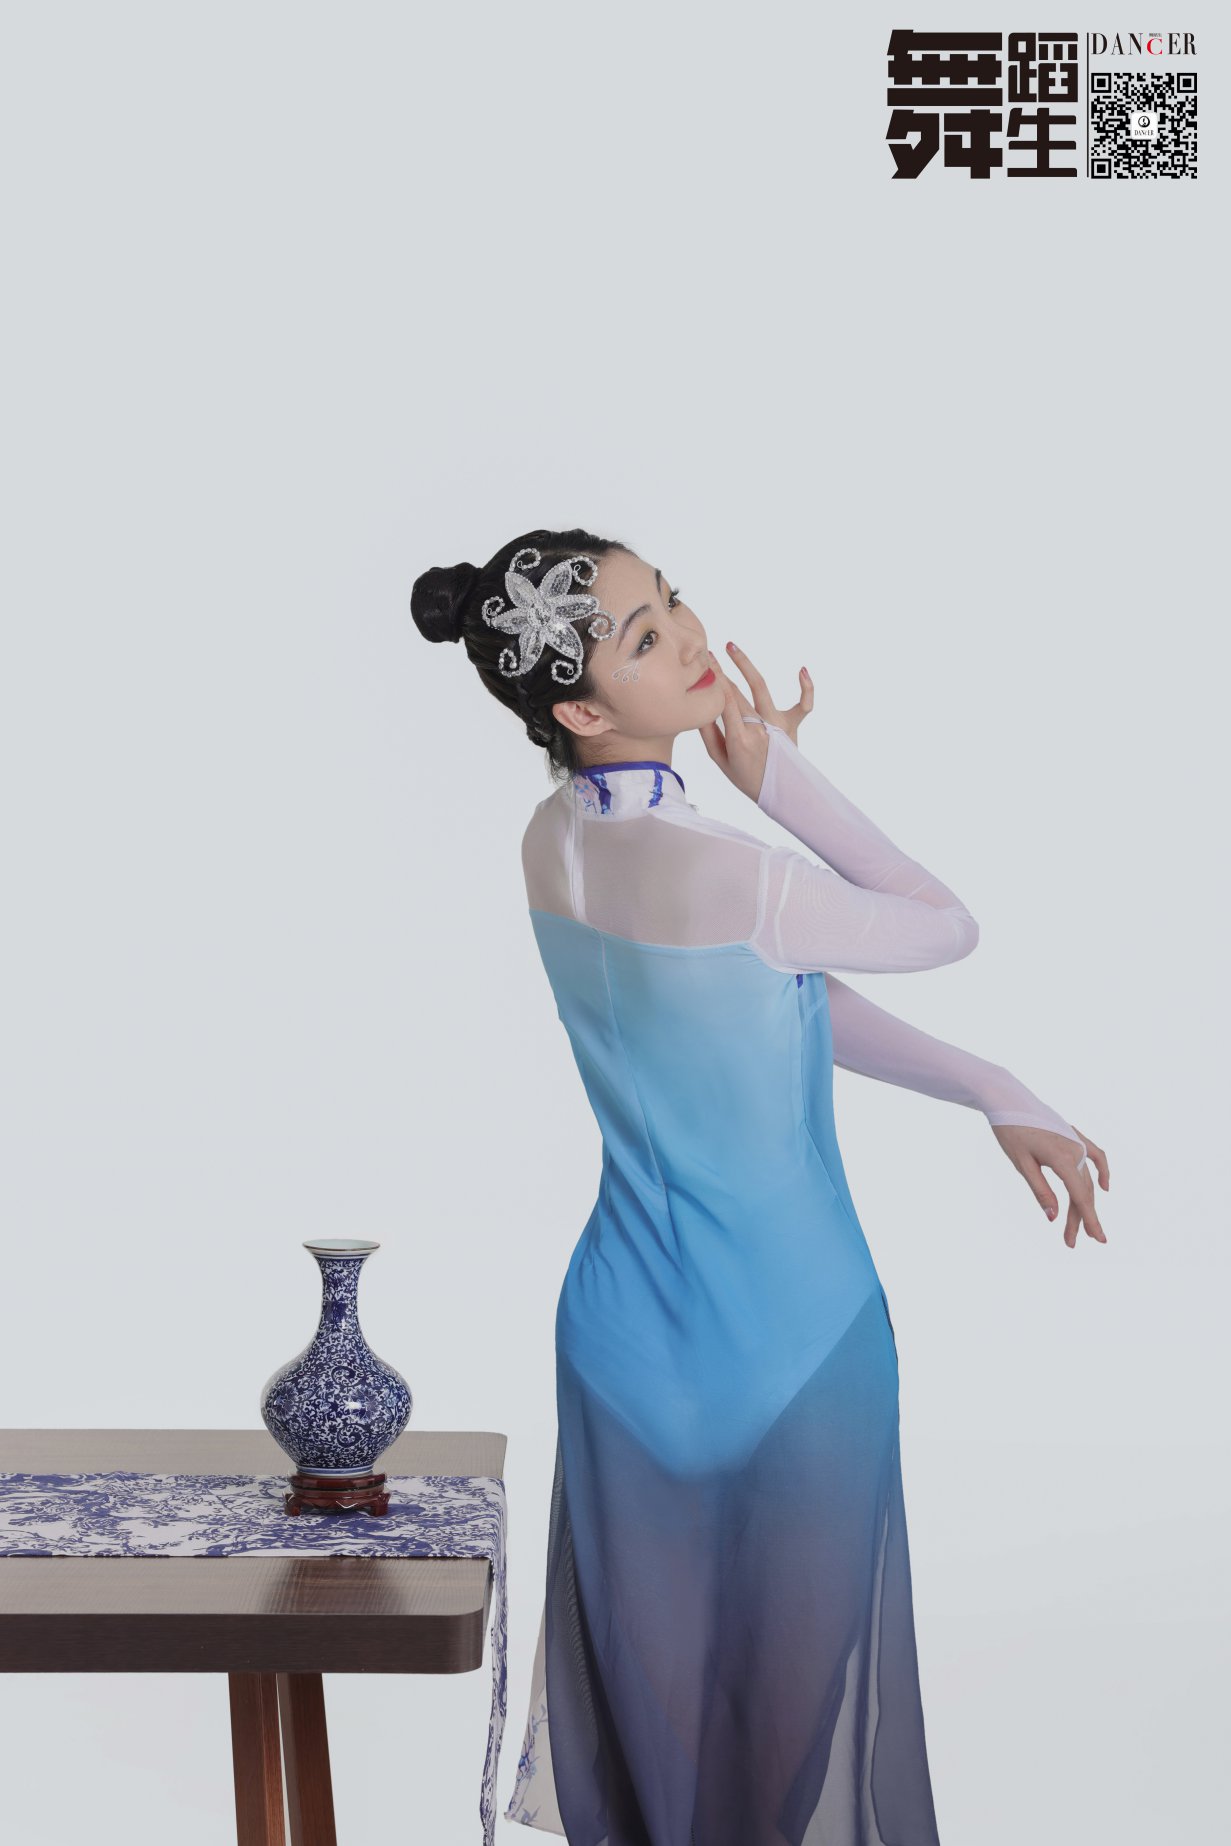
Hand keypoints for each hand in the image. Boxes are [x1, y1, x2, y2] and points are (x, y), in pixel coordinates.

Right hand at [698, 642, 814, 801]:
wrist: (779, 793)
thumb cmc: (746, 777)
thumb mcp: (719, 759)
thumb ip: (707, 732)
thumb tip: (699, 706)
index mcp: (739, 739)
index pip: (723, 701)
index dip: (713, 679)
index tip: (703, 663)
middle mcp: (759, 729)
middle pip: (736, 693)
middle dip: (720, 670)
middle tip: (708, 653)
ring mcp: (778, 725)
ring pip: (761, 688)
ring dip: (745, 664)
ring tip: (731, 647)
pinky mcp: (793, 725)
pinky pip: (804, 705)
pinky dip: (807, 688)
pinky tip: (801, 669)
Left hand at [991, 1122, 1109, 1247]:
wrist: (1008, 1100)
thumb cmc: (1011, 1131)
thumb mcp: (1022, 1164)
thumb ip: (1041, 1191)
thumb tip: (1053, 1217)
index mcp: (1062, 1158)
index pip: (1080, 1196)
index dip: (1090, 1220)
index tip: (1098, 1239)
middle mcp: (1075, 1149)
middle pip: (1082, 1191)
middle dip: (1079, 1219)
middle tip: (1072, 1242)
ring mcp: (1077, 1141)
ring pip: (1086, 1178)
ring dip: (1084, 1203)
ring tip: (1081, 1227)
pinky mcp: (1074, 1135)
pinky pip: (1094, 1155)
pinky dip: (1101, 1171)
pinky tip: (1104, 1187)